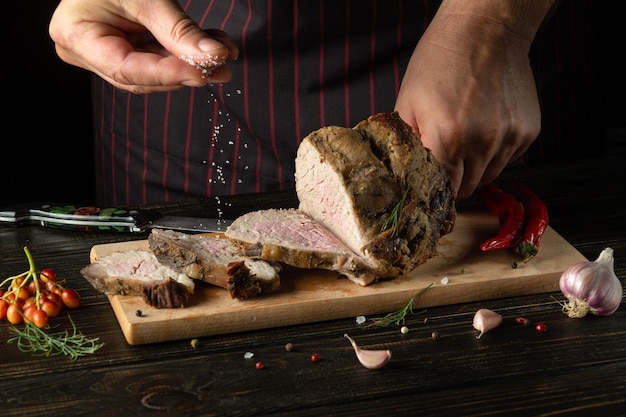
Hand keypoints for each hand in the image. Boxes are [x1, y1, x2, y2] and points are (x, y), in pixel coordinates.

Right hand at [49, 0, 238, 93]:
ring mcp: (103, 52)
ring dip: (191, 63)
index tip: (202, 73)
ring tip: (223, 53)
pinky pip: (156, 59)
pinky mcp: (123, 48)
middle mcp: (85, 51)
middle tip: (221, 65)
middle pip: (141, 77)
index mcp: (76, 35)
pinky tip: (210, 47)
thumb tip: (214, 56)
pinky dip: (183, 53)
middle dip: (185, 71)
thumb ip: (178, 30)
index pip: (126, 69)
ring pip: (153, 72)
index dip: (167, 74)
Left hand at [395, 2, 548, 199]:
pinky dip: (496, 153)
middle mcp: (482, 142)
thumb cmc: (439, 62)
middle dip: (453, 182)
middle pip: (467, 188)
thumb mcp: (407, 102)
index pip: (442, 188)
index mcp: (447, 138)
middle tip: (445, 164)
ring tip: (464, 142)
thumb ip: (407, 144)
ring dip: (475, 169)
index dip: (434, 189)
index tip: (430, 187)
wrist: (485, 31)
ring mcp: (509, 137)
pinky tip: (484, 129)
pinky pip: (509, 159)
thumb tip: (405, 174)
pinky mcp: (528, 131)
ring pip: (489, 176)